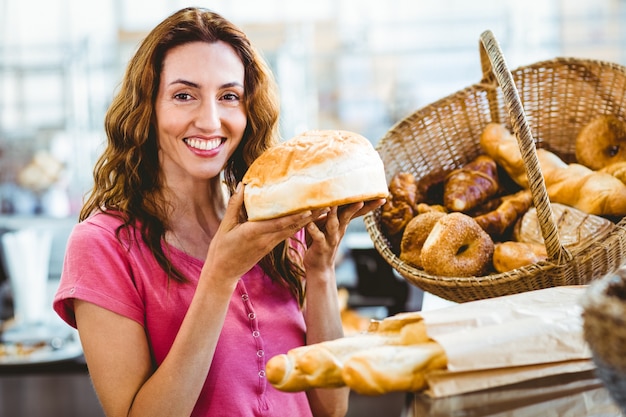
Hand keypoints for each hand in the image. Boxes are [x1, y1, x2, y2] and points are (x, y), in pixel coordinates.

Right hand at [201, 184, 321, 285]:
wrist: (223, 272)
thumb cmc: (222, 248)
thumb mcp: (225, 225)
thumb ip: (235, 205)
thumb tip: (243, 185)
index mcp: (254, 232)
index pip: (279, 224)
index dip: (295, 217)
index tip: (309, 208)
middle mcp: (266, 239)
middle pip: (291, 226)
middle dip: (309, 216)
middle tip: (326, 205)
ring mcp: (269, 245)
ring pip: (292, 231)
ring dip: (308, 221)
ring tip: (322, 210)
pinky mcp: (270, 247)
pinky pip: (286, 235)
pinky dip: (298, 226)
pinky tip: (307, 220)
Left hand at [303, 199, 383, 274]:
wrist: (319, 267)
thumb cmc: (321, 240)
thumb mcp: (328, 224)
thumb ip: (331, 211)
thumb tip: (332, 195)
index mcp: (342, 223)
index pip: (358, 211)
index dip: (369, 204)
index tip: (381, 197)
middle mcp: (339, 230)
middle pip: (348, 215)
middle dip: (355, 207)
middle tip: (361, 198)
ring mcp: (331, 238)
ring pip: (333, 224)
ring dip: (333, 215)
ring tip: (332, 205)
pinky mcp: (321, 246)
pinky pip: (318, 237)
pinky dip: (313, 230)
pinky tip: (309, 224)